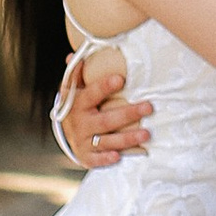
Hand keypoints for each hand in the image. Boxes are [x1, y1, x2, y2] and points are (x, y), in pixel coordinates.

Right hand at [60, 46, 151, 169]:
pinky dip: (106, 159)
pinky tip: (119, 156)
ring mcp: (83, 141)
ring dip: (127, 139)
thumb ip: (76, 74)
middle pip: (106, 120)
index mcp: (77, 104)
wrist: (66, 133)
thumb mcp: (73, 89)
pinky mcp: (86, 157)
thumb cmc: (77, 105)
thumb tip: (72, 55)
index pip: (92, 94)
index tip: (121, 79)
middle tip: (149, 107)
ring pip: (107, 141)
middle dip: (128, 114)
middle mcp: (80, 123)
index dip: (104, 87)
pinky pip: (97, 159)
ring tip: (147, 134)